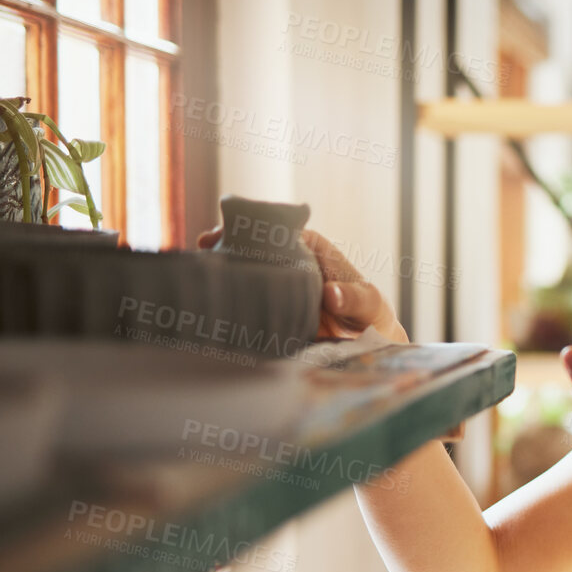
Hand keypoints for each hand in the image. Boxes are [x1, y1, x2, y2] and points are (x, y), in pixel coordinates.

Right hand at [198, 226, 404, 341]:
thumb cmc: (371, 315)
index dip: (251, 227)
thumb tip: (331, 294)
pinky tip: (212, 304)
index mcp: (312, 249)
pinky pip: (250, 301)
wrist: (368, 344)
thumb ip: (354, 298)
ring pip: (248, 273)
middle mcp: (290, 263)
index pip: (277, 230)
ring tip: (200, 275)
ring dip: (225, 273)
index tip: (228, 232)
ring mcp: (278, 286)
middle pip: (254, 248)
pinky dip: (232, 301)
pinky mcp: (271, 309)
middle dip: (226, 246)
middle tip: (204, 250)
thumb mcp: (369, 305)